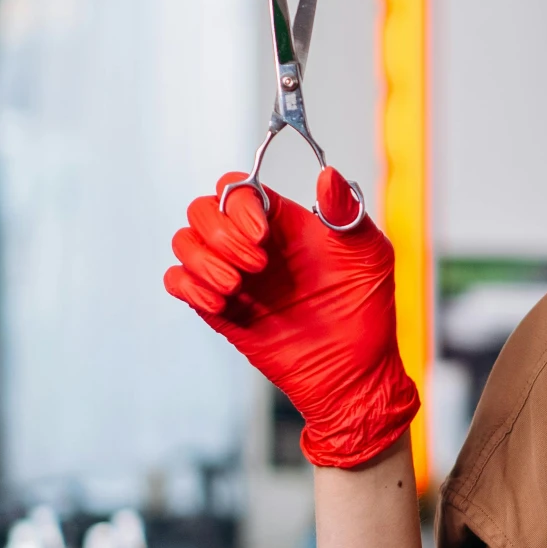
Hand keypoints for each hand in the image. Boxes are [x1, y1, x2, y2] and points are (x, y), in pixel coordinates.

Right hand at [165, 172, 419, 469]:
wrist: (353, 372)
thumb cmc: (365, 310)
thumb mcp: (368, 255)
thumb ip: (347, 214)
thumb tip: (329, 175)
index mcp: (285, 222)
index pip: (238, 187)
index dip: (240, 204)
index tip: (263, 234)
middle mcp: (253, 243)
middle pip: (203, 210)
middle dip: (220, 234)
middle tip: (257, 266)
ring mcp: (234, 275)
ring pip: (184, 242)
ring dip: (201, 260)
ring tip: (236, 287)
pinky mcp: (220, 310)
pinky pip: (178, 282)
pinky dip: (189, 286)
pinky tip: (220, 303)